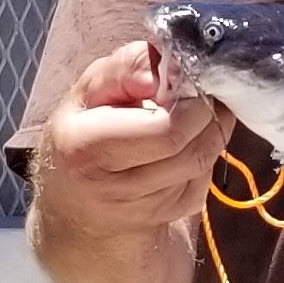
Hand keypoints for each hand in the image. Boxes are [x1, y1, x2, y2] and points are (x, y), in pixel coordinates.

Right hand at [34, 41, 232, 239]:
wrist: (74, 204)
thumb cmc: (81, 132)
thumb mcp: (90, 89)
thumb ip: (127, 67)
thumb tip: (171, 66)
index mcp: (86, 149)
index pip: (167, 130)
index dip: (190, 101)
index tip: (187, 80)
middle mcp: (114, 188)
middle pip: (194, 148)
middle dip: (207, 113)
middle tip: (198, 92)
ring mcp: (146, 210)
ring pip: (205, 162)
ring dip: (210, 131)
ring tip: (191, 112)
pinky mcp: (170, 216)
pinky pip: (205, 178)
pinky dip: (204, 154)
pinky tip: (183, 143)